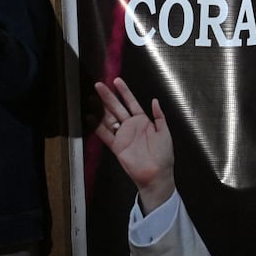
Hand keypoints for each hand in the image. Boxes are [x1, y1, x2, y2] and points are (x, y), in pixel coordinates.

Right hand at [94, 77, 174, 214]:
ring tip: (91, 98)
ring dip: (100, 109)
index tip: (116, 80)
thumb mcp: (165, 132)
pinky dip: (97, 127)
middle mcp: (131, 126)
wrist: (157, 174)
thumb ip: (159, 116)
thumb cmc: (164, 154)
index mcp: (143, 121)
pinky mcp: (117, 146)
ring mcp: (123, 135)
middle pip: (117, 108)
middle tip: (98, 85)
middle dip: (108, 96)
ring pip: (109, 119)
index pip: (131, 102)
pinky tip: (90, 117)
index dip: (124, 92)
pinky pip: (105, 135)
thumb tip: (154, 100)